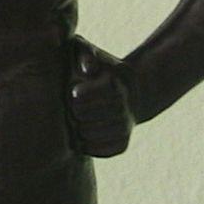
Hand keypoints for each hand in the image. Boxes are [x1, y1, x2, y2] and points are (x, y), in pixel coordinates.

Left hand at [65, 36, 136, 157]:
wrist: (130, 92)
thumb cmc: (98, 68)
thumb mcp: (88, 52)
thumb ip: (85, 53)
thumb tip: (87, 69)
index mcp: (113, 83)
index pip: (80, 96)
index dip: (72, 94)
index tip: (74, 91)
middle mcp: (123, 107)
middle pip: (80, 116)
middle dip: (73, 111)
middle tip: (73, 107)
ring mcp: (124, 128)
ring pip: (86, 136)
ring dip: (77, 128)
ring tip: (78, 119)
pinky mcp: (122, 145)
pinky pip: (96, 150)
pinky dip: (86, 144)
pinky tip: (85, 132)